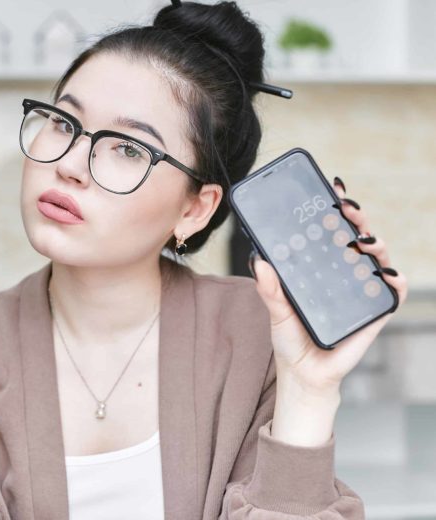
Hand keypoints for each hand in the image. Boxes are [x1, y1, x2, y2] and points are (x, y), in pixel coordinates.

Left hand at [250, 177, 407, 392]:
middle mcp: (344, 275)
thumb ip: (269, 289)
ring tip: (362, 239)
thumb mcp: (276, 311)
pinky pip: (393, 293)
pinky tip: (385, 273)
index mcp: (321, 268)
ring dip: (375, 243)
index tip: (331, 188)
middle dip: (355, 217)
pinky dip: (395, 281)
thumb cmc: (290, 339)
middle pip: (357, 238)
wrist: (304, 374)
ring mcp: (361, 291)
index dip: (334, 209)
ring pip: (378, 258)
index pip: (331, 232)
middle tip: (346, 207)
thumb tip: (259, 261)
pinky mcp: (375, 313)